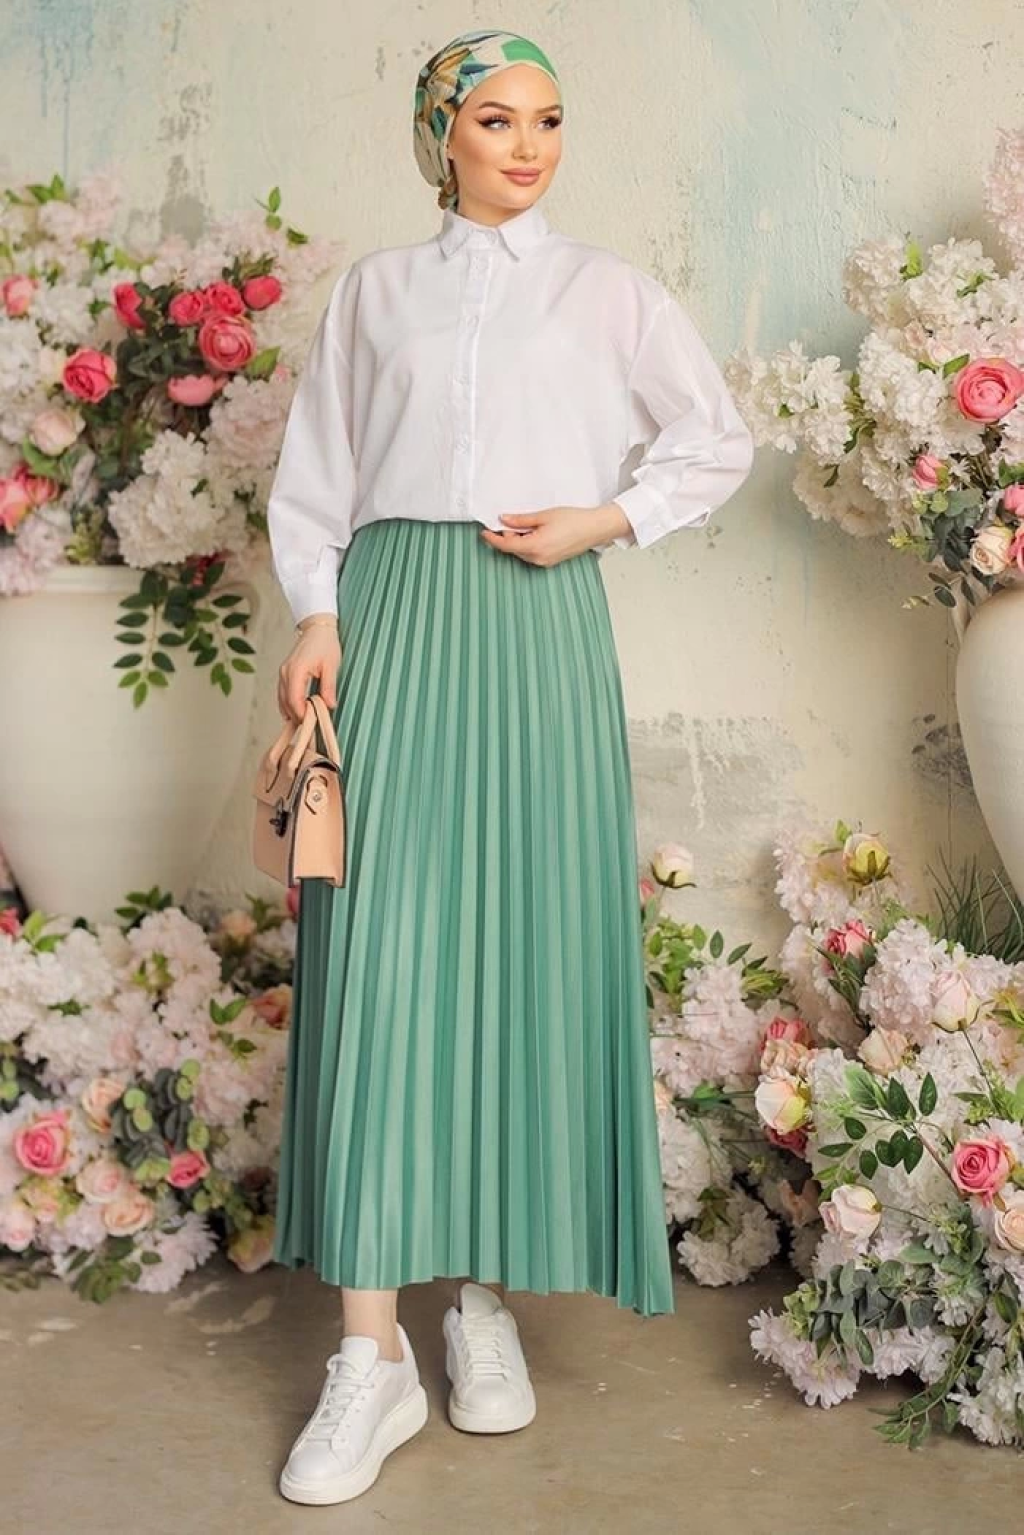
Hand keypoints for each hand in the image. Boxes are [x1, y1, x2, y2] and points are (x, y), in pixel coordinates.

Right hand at [277, 622, 340, 725]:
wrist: (317, 628)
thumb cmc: (325, 643)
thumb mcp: (331, 666)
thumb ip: (329, 687)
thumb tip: (329, 705)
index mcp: (296, 670)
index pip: (294, 700)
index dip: (302, 714)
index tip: (312, 722)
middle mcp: (285, 673)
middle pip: (286, 702)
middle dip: (297, 716)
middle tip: (312, 725)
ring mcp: (283, 673)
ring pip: (282, 699)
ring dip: (292, 711)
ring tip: (306, 720)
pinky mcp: (285, 673)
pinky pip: (283, 693)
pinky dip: (289, 703)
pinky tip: (299, 710)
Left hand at [478, 503, 634, 564]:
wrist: (594, 529)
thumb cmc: (574, 521)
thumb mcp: (544, 516)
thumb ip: (521, 520)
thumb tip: (504, 520)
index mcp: (535, 547)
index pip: (506, 545)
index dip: (493, 539)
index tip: (484, 532)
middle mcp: (538, 558)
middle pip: (512, 549)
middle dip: (507, 536)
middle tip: (509, 520)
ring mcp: (544, 562)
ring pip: (521, 552)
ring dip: (518, 540)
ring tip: (526, 525)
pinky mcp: (550, 561)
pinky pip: (531, 554)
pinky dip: (527, 544)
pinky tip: (534, 533)